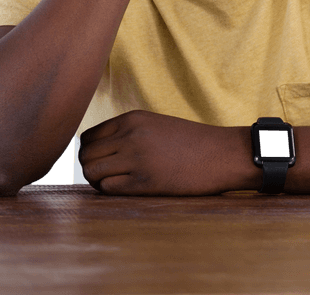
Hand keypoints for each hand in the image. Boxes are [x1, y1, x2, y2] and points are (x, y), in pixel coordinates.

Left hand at [79, 110, 246, 194]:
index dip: (92, 152)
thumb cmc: (192, 143)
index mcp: (132, 119)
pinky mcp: (145, 181)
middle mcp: (130, 135)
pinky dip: (111, 191)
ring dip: (98, 181)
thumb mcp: (157, 125)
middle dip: (92, 168)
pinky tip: (128, 189)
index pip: (88, 137)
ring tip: (116, 183)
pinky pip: (107, 188)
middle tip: (108, 176)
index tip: (105, 162)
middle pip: (86, 155)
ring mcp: (137, 158)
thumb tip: (96, 152)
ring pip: (91, 171)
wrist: (223, 155)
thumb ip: (128, 133)